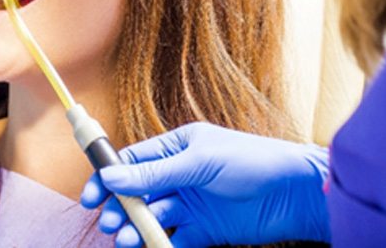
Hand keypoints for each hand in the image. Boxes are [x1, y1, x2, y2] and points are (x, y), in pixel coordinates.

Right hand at [81, 122, 330, 246]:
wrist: (295, 193)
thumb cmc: (249, 162)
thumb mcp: (198, 162)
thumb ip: (155, 172)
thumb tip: (111, 176)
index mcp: (176, 147)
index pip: (133, 161)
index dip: (109, 178)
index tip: (90, 197)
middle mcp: (179, 174)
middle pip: (138, 192)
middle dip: (120, 207)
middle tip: (109, 224)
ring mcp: (191, 203)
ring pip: (153, 217)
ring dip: (137, 228)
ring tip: (126, 240)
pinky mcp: (205, 230)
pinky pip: (174, 239)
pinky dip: (160, 246)